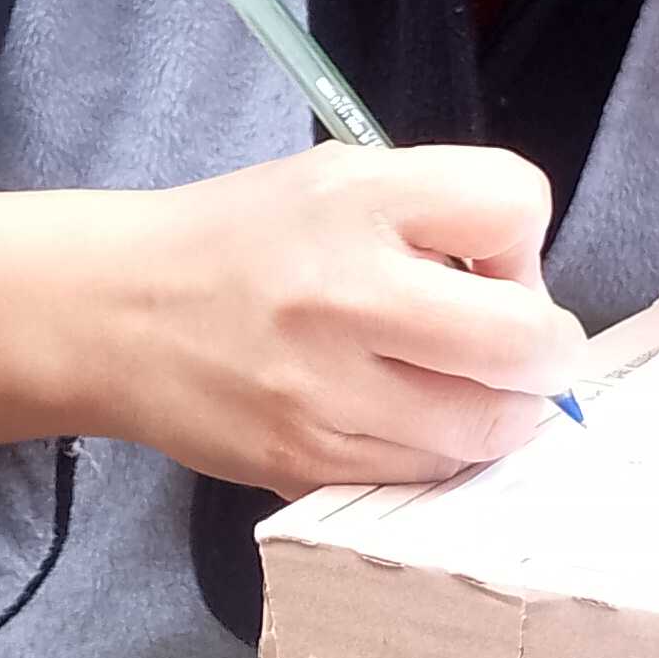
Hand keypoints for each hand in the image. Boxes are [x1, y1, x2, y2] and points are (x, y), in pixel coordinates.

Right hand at [0, 146, 590, 491]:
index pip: (515, 206)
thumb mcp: (334, 181)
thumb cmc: (239, 243)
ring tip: (459, 387)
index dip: (521, 242)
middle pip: (528, 342)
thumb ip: (435, 213)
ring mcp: (327, 392)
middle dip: (544, 351)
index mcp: (357, 200)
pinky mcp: (308, 464)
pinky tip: (404, 419)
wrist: (114, 314)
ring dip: (498, 414)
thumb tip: (530, 293)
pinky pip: (426, 476)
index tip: (488, 263)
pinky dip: (438, 454)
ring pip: (488, 430)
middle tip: (514, 349)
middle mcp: (346, 293)